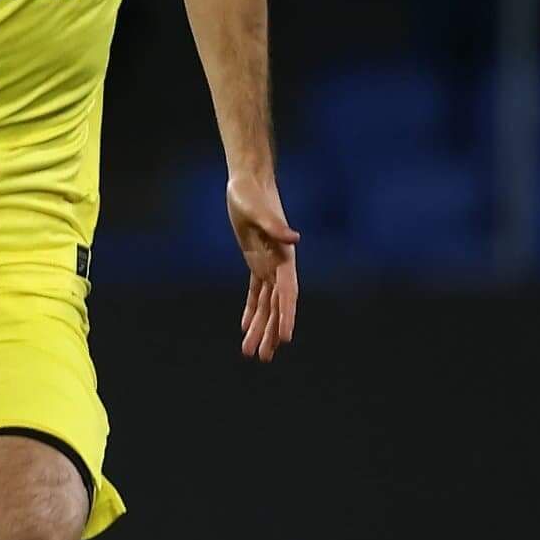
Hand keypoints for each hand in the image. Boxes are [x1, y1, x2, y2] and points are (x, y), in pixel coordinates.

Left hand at [224, 168, 299, 360]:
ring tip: (251, 352)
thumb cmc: (251, 194)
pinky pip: (254, 292)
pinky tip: (245, 328)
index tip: (286, 338)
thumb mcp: (257, 210)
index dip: (287, 315)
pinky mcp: (255, 261)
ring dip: (260, 328)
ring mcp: (268, 264)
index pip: (287, 293)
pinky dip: (251, 310)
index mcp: (284, 257)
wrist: (248, 183)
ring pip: (265, 304)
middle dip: (270, 332)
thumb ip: (275, 226)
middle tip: (263, 357)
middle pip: (276, 305)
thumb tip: (294, 239)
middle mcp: (280, 265)